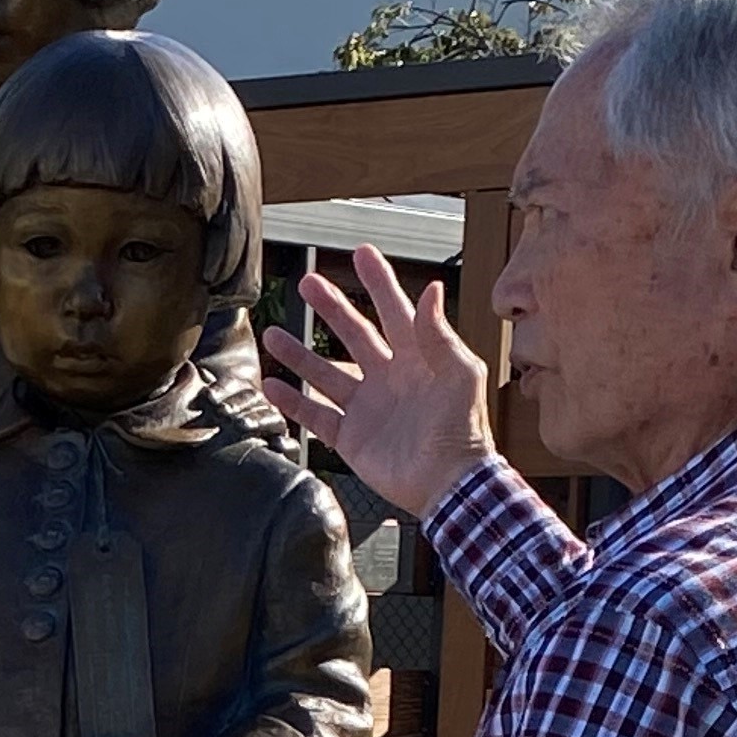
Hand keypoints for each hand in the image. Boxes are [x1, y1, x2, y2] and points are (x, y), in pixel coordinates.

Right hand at [261, 244, 494, 520]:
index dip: (378, 281)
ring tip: (274, 334)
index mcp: (415, 356)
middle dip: (331, 307)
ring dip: (300, 354)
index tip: (361, 253)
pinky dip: (292, 401)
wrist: (448, 483)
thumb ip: (440, 334)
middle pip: (353, 333)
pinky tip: (272, 384)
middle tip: (308, 283)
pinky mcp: (351, 437)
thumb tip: (431, 291)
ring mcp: (366, 407)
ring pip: (325, 372)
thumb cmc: (463, 430)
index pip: (393, 309)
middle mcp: (387, 376)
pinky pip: (315, 415)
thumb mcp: (460, 375)